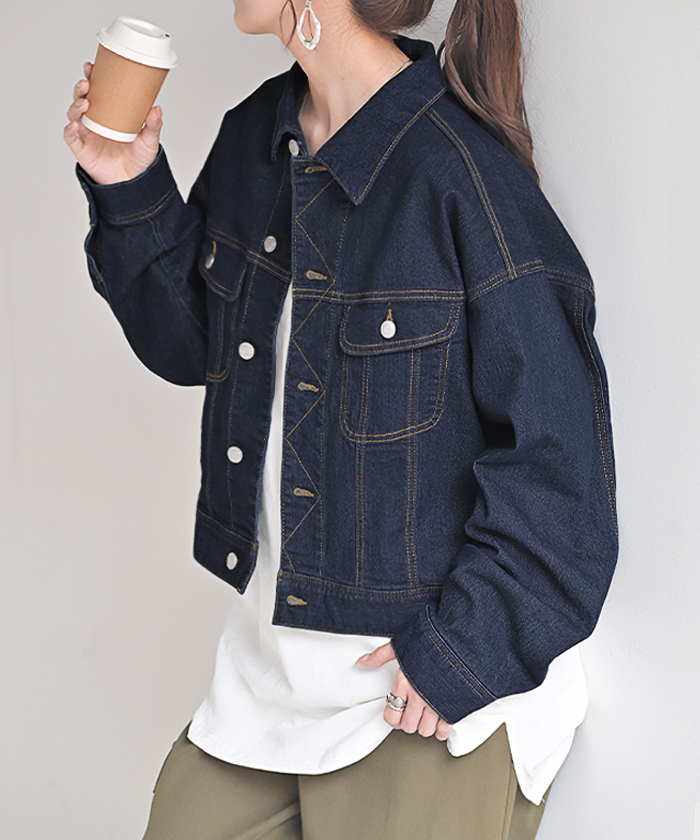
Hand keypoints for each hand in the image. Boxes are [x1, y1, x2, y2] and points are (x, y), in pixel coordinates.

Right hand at [63, 61, 162, 184]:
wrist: (133, 183)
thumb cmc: (138, 160)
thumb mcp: (149, 141)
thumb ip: (152, 125)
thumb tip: (156, 108)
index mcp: (108, 114)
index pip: (98, 91)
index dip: (92, 77)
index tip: (92, 66)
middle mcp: (95, 121)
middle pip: (81, 98)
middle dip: (81, 88)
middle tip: (87, 82)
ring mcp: (86, 134)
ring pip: (74, 114)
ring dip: (76, 105)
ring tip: (85, 102)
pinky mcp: (81, 149)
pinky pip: (71, 137)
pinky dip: (69, 129)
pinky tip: (74, 124)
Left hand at [357, 643, 453, 740]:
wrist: (461, 639)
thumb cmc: (433, 639)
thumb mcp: (402, 642)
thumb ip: (381, 655)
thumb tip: (362, 661)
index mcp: (404, 682)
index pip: (391, 715)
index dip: (393, 717)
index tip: (397, 712)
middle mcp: (419, 695)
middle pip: (408, 726)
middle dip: (409, 722)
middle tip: (412, 713)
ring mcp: (438, 703)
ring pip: (426, 731)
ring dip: (425, 725)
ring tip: (427, 715)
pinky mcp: (455, 707)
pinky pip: (445, 730)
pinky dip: (442, 729)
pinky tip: (442, 720)